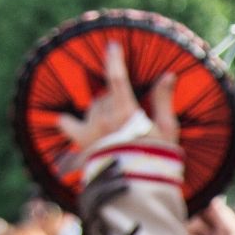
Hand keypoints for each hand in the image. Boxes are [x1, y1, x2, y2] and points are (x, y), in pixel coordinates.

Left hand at [56, 43, 178, 156]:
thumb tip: (168, 76)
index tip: (112, 45)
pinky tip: (65, 119)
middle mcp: (103, 119)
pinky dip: (68, 121)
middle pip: (105, 96)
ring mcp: (90, 131)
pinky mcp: (82, 144)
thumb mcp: (168, 130)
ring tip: (117, 126)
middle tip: (133, 114)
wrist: (138, 189)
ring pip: (92, 108)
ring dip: (102, 110)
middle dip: (117, 99)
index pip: (117, 78)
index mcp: (125, 112)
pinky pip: (68, 125)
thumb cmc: (157, 160)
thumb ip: (164, 101)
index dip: (114, 59)